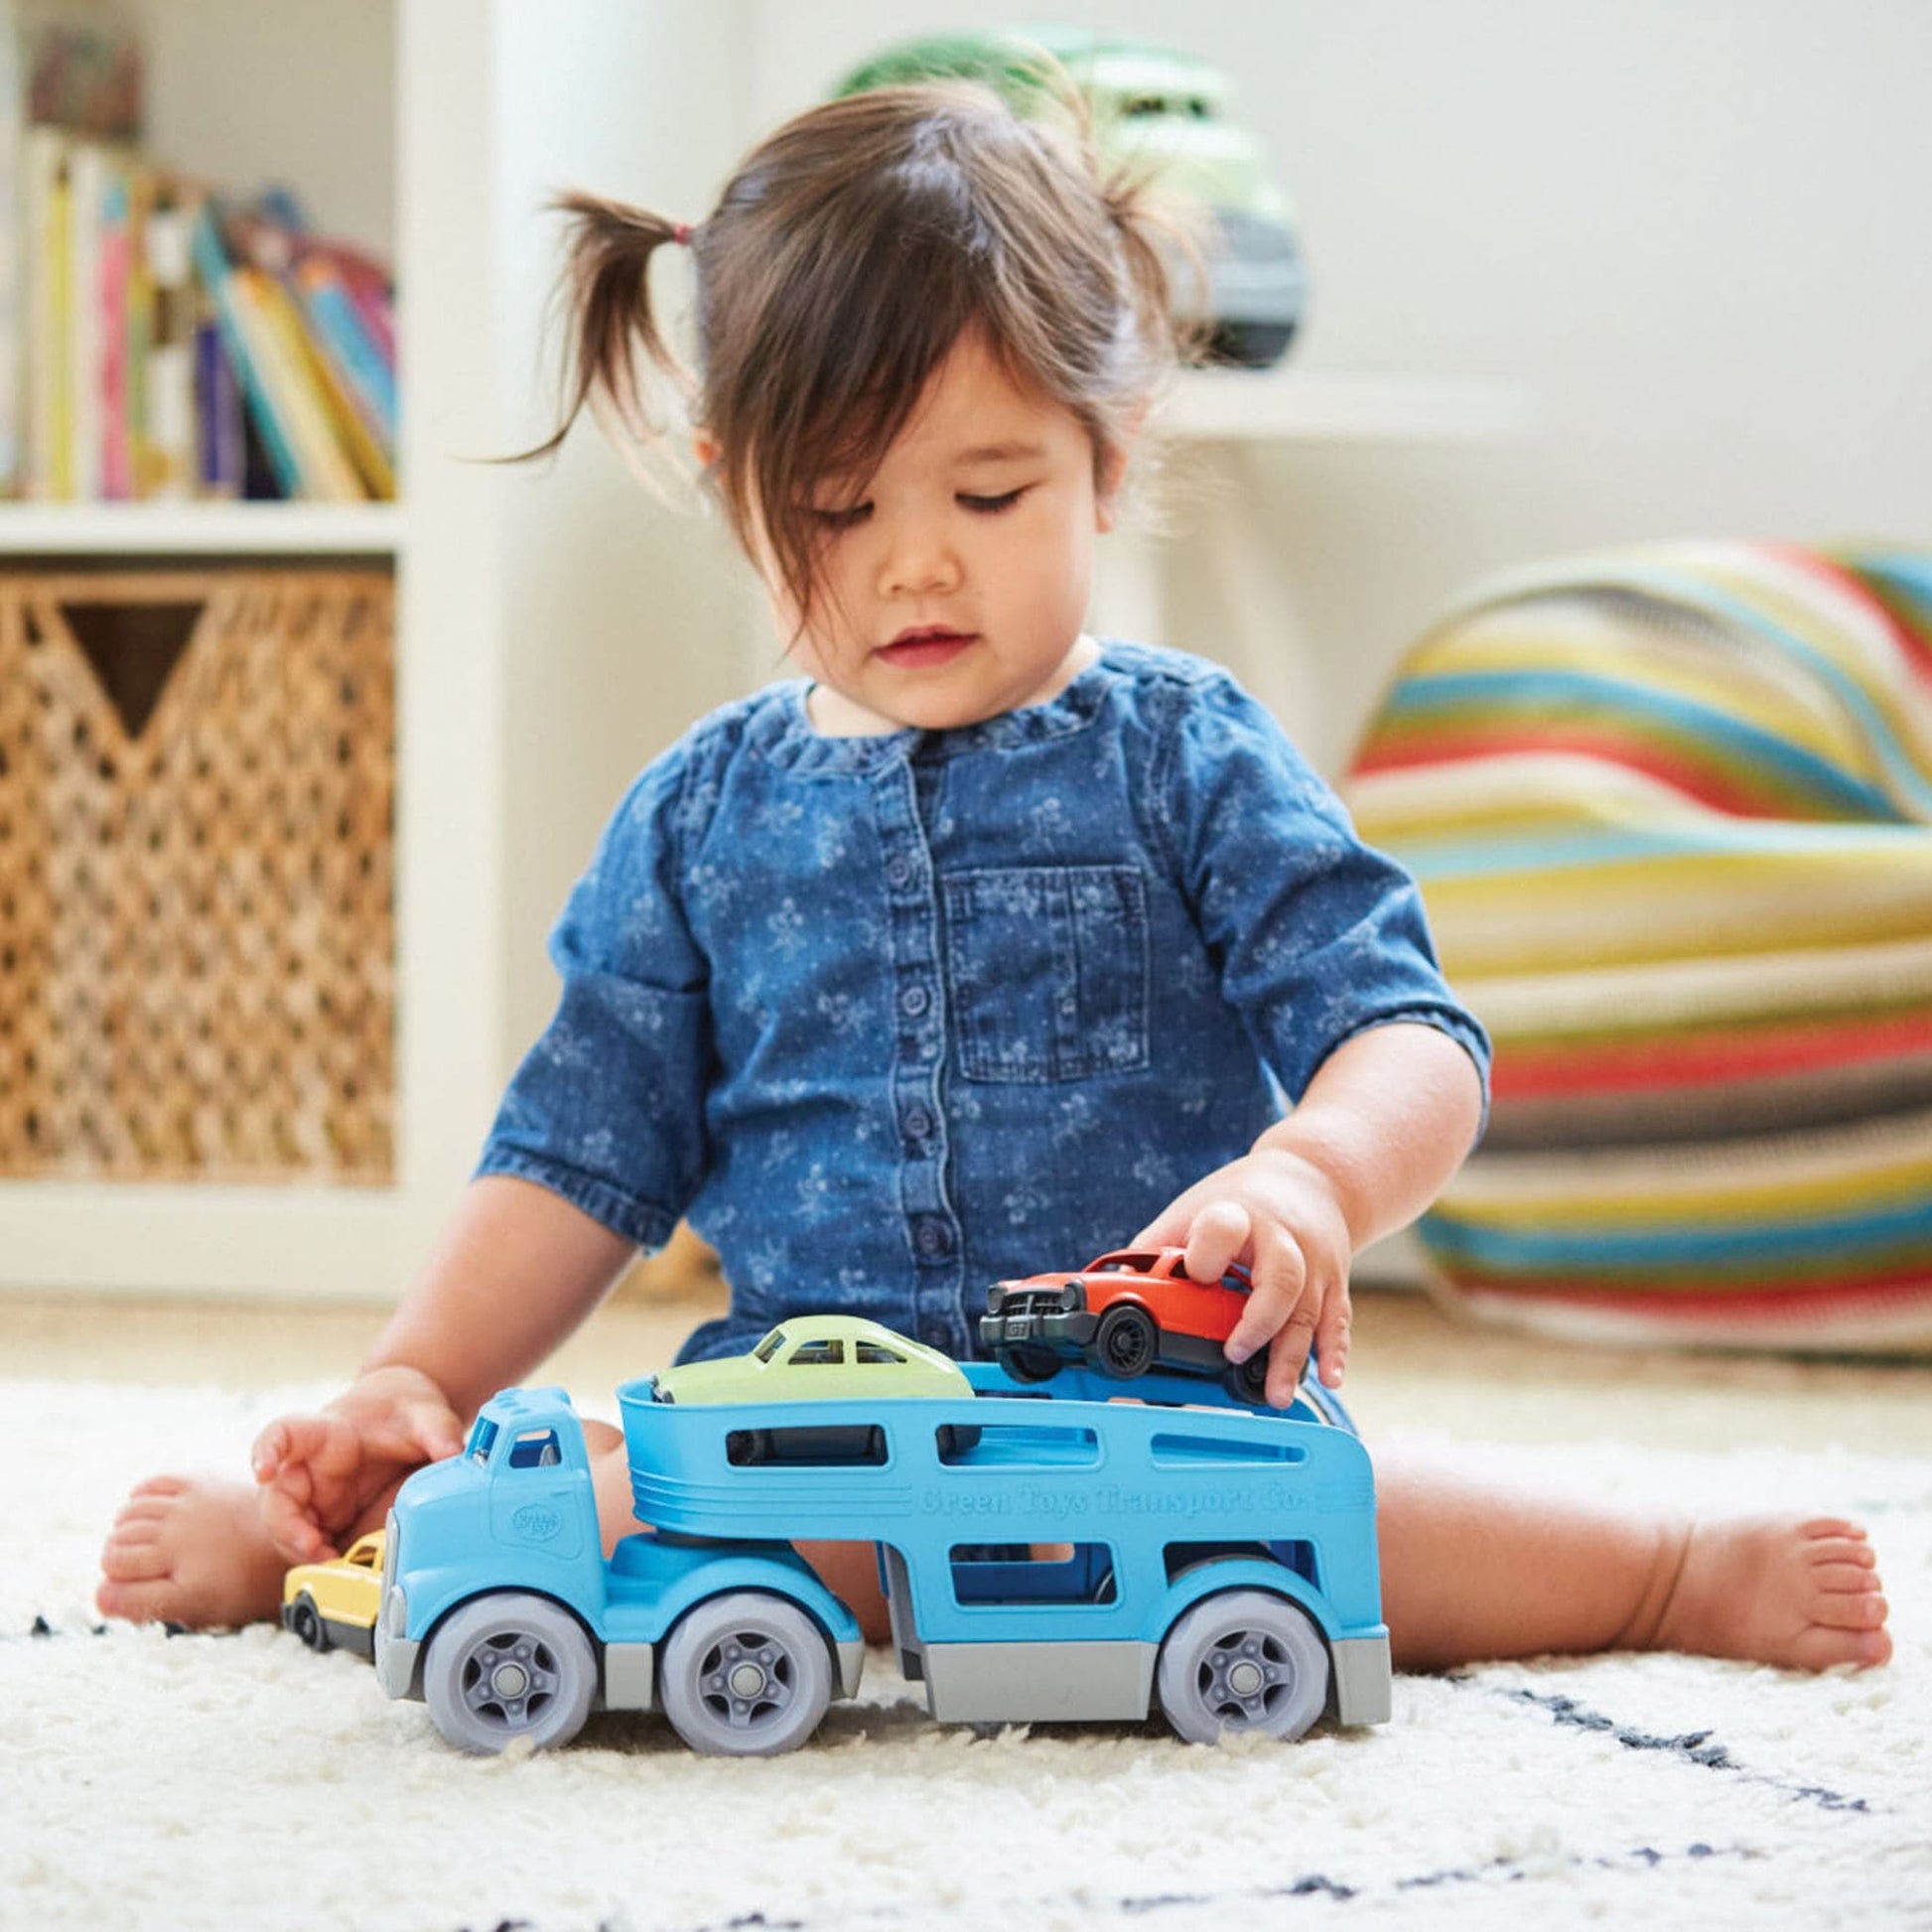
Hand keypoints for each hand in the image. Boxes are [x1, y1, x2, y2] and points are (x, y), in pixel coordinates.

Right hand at [251, 1364, 464, 1563]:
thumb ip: (438, 1431)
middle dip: (286, 1527)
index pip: (282, 1434)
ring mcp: (315, 1495)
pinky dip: (318, 1559)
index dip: (266, 1451)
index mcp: (325, 1433)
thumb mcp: (425, 1414)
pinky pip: (309, 1543)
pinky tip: (340, 1567)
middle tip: (314, 1546)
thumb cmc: (403, 1410)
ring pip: (286, 1528)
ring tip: (332, 1563)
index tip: (264, 1469)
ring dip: (300, 1550)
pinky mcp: (327, 1518)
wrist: (405, 1419)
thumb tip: (453, 1453)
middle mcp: (310, 1467)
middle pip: (276, 1496)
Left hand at [1133, 1146, 1353, 1405]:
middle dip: (1259, 1322)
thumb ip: (1159, 1245)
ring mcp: (1314, 1260)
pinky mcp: (1335, 1280)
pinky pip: (1338, 1319)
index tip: (1196, 1276)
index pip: (1225, 1229)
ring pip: (1308, 1309)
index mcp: (1238, 1214)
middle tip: (1234, 1355)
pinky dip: (1333, 1351)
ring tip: (1273, 1394)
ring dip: (1291, 1356)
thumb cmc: (1243, 1197)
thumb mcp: (1197, 1208)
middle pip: (1281, 1279)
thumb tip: (1112, 1289)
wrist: (1313, 1174)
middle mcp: (1283, 1237)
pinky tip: (1328, 1377)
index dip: (1208, 1256)